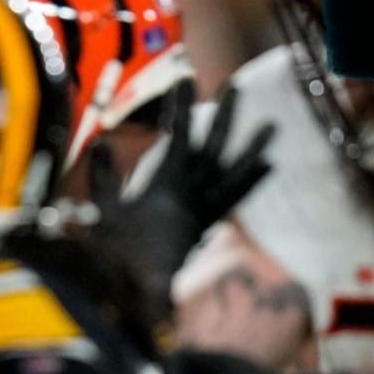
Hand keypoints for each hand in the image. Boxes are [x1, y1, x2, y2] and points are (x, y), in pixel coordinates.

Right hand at [90, 82, 275, 317]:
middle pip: (215, 145)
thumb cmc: (120, 254)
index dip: (181, 106)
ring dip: (252, 147)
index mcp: (167, 184)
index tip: (185, 79)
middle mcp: (194, 192)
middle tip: (236, 85)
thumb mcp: (103, 212)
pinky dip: (252, 180)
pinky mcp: (209, 223)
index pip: (178, 135)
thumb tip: (101, 144)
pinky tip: (266, 165)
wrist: (144, 294)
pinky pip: (237, 196)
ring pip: (235, 171)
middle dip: (226, 114)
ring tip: (271, 127)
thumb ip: (102, 177)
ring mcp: (206, 208)